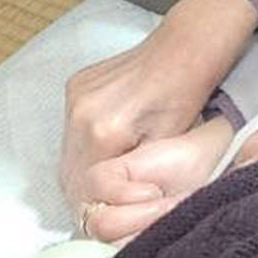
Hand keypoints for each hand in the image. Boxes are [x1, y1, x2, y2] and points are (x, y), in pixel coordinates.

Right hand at [60, 0, 257, 224]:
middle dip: (87, 190)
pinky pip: (72, 126)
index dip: (99, 203)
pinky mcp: (76, 83)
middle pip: (70, 171)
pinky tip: (108, 143)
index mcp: (102, 132)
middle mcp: (79, 113)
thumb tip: (116, 205)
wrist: (187, 45)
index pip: (85, 187)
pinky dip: (86, 141)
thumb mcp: (169, 148)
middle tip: (110, 201)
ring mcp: (75, 94)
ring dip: (85, 167)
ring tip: (110, 175)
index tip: (115, 211)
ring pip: (68, 150)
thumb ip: (136, 177)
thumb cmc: (188, 95)